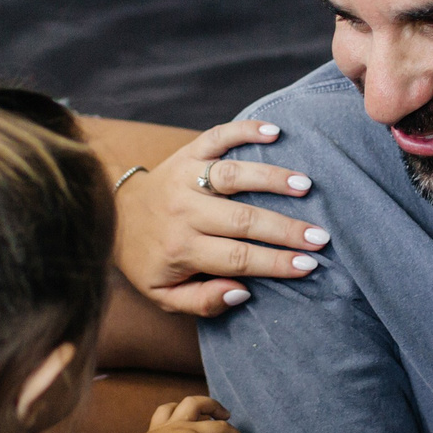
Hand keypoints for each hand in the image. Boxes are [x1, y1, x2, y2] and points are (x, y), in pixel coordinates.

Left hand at [113, 120, 330, 316]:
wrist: (112, 218)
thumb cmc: (149, 261)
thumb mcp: (165, 295)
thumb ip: (203, 302)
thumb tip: (242, 292)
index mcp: (181, 249)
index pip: (237, 258)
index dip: (275, 262)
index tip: (308, 264)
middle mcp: (183, 212)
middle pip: (242, 220)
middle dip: (284, 229)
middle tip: (320, 236)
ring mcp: (184, 178)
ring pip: (232, 176)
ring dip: (271, 179)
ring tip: (305, 186)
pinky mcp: (185, 154)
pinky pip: (216, 137)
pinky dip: (244, 131)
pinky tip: (274, 131)